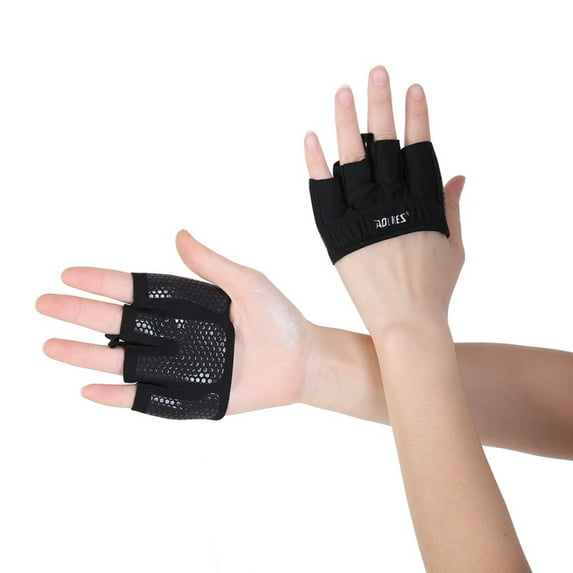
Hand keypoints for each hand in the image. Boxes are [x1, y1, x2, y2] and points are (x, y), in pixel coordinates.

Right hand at [36, 230, 317, 414]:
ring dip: (86, 354)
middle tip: (44, 304)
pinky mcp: (188, 395)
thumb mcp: (247, 283)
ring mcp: (178, 365)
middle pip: (118, 323)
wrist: (300, 360)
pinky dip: (117, 396)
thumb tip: (178, 234)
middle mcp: (175, 333)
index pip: (135, 290)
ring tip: (49, 346)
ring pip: (123, 360)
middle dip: (81, 314)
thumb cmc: (279, 318)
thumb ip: (212, 264)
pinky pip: (146, 397)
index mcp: (185, 303)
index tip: (69, 274)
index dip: (102, 282)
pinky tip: (88, 389)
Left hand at [305, 66, 464, 331]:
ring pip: (353, 162)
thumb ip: (451, 207)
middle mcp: (393, 204)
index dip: (417, 117)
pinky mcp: (337, 235)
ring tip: (342, 93)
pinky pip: (323, 194)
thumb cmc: (433, 288)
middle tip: (376, 73)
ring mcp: (363, 218)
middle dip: (382, 106)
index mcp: (424, 203)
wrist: (406, 323)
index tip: (412, 89)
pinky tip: (311, 139)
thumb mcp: (453, 245)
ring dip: (347, 124)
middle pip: (386, 146)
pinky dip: (316, 166)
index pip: (420, 149)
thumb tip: (459, 177)